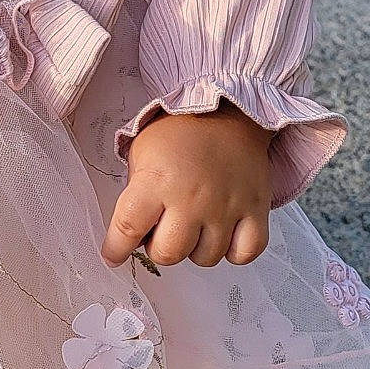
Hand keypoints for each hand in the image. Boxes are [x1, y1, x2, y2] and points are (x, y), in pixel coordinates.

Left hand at [102, 106, 271, 268]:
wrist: (229, 111)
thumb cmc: (182, 131)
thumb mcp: (141, 153)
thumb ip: (134, 194)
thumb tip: (130, 232)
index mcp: (157, 181)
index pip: (128, 229)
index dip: (116, 249)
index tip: (113, 256)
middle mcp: (192, 198)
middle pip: (168, 254)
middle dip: (158, 247)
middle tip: (160, 230)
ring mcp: (226, 206)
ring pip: (204, 258)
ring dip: (193, 249)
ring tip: (192, 227)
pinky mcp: (256, 209)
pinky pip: (245, 253)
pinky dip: (233, 252)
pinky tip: (222, 235)